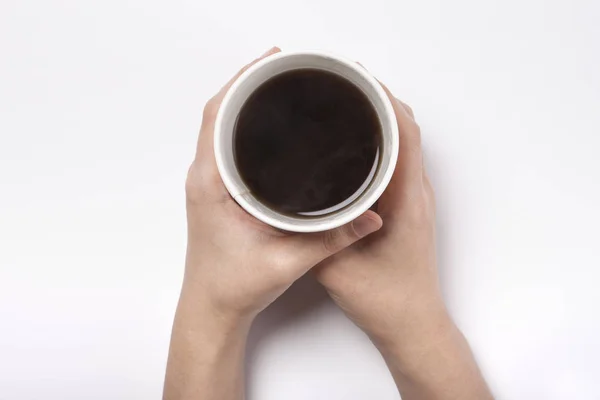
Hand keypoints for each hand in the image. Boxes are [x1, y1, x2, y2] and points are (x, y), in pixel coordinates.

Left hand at [183, 47, 382, 326]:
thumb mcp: (288, 262)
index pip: (216, 115)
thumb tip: (371, 217)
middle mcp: (204, 177)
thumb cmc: (234, 287)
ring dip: (244, 102)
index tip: (270, 61)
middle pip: (218, 111)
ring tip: (277, 84)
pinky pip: (225, 144)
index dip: (241, 81)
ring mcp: (209, 182)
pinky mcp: (218, 190)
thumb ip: (332, 239)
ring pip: (220, 126)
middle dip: (248, 83)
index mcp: (211, 184)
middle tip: (283, 65)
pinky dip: (243, 124)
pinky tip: (267, 123)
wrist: (213, 309)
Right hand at [314, 84, 492, 398]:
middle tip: (343, 85)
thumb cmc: (386, 300)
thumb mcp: (336, 268)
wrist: (412, 324)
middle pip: (407, 127)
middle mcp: (417, 193)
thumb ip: (313, 235)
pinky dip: (381, 142)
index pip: (405, 131)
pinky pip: (399, 161)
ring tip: (347, 106)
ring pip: (404, 143)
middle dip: (378, 99)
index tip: (355, 79)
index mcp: (406, 200)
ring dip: (381, 119)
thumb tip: (289, 204)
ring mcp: (415, 199)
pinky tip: (355, 145)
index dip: (383, 98)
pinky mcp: (407, 207)